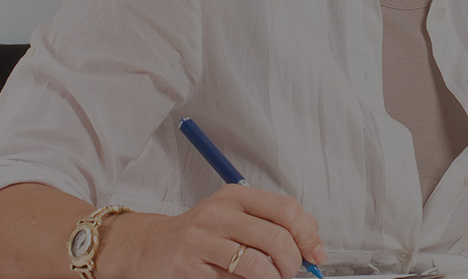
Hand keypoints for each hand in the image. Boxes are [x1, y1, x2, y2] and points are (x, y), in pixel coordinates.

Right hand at [105, 185, 326, 278]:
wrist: (151, 245)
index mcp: (237, 196)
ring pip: (257, 264)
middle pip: (277, 238)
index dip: (309, 235)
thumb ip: (273, 224)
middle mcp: (219, 213)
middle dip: (293, 263)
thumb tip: (313, 247)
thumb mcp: (236, 217)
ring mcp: (201, 239)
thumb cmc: (202, 233)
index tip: (316, 254)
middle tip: (290, 272)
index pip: (287, 210)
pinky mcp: (188, 266)